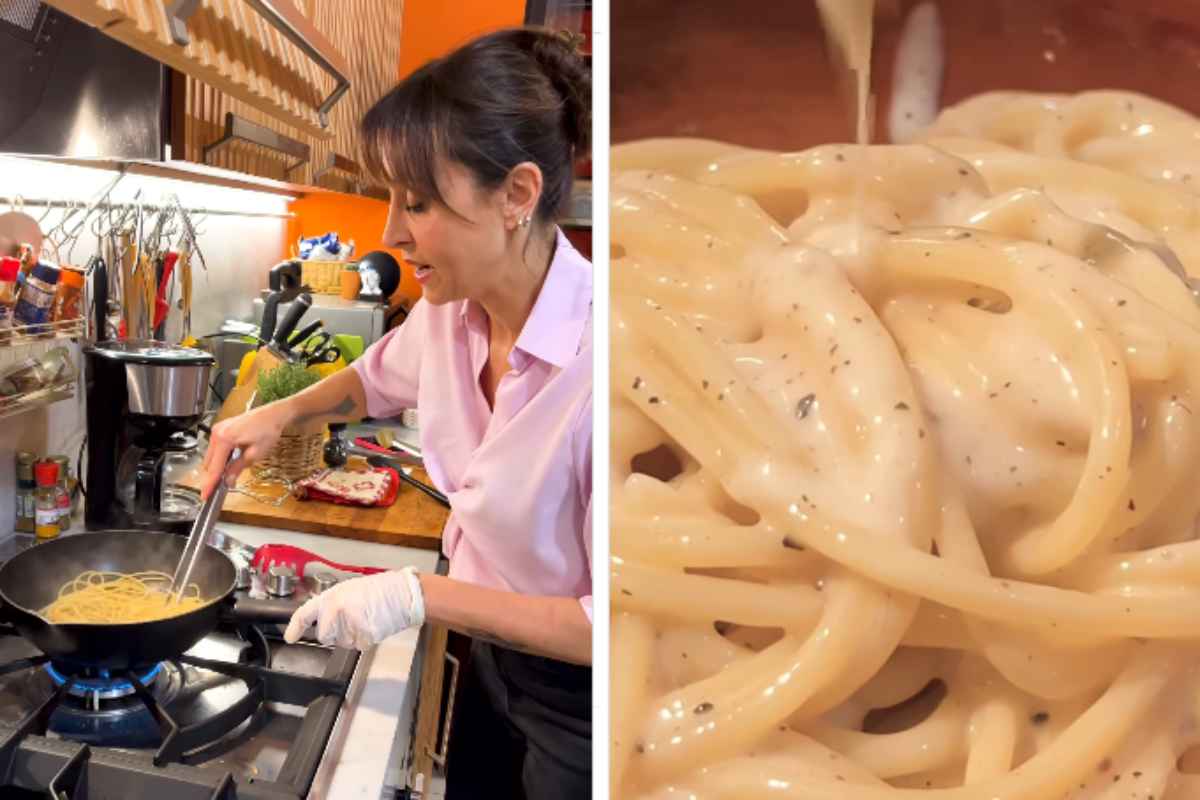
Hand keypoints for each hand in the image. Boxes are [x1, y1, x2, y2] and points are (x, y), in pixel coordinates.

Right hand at [200, 400, 291, 498]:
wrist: (274, 414)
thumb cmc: (268, 430)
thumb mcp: (255, 454)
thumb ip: (237, 468)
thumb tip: (227, 481)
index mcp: (224, 439)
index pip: (214, 468)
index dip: (210, 484)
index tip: (205, 495)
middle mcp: (217, 433)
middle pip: (208, 462)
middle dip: (214, 475)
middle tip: (221, 487)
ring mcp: (218, 429)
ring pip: (211, 455)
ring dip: (218, 466)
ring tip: (230, 472)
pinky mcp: (221, 428)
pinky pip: (215, 448)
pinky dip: (220, 457)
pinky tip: (231, 461)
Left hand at [283, 568, 424, 649]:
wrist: (404, 594)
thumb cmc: (381, 589)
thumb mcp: (351, 590)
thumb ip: (333, 603)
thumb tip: (321, 618)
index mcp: (332, 596)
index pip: (305, 613)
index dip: (294, 627)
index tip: (290, 638)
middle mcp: (336, 610)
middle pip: (325, 636)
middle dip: (335, 634)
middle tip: (351, 622)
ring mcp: (349, 623)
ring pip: (342, 643)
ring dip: (352, 637)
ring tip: (366, 620)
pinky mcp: (362, 635)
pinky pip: (358, 646)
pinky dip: (365, 640)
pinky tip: (373, 626)